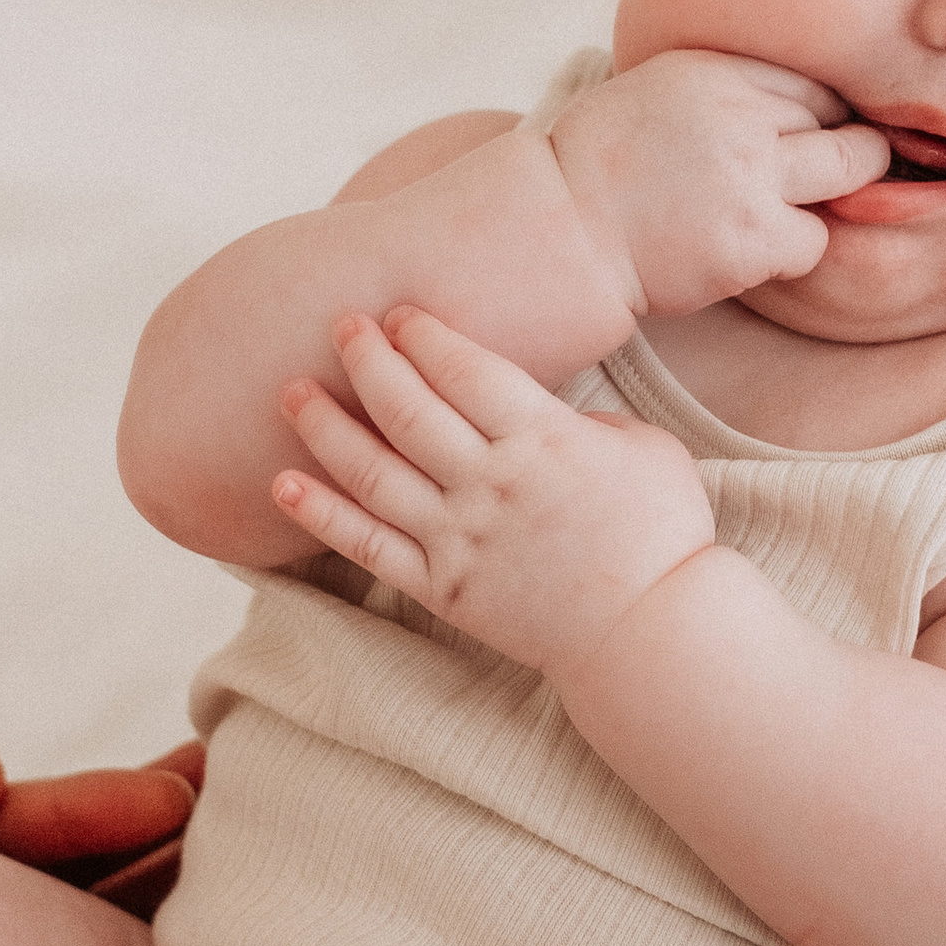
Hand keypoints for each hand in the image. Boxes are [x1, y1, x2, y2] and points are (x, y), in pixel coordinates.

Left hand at [271, 305, 717, 676]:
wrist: (650, 632)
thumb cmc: (662, 534)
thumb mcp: (646, 448)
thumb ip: (586, 420)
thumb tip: (543, 410)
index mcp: (543, 439)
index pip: (465, 371)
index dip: (425, 335)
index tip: (398, 313)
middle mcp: (491, 482)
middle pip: (409, 409)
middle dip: (369, 360)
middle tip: (340, 325)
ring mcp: (460, 537)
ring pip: (374, 471)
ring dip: (326, 427)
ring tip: (292, 391)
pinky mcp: (442, 587)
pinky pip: (368, 546)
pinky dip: (321, 514)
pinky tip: (284, 483)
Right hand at [549, 52, 885, 317]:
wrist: (557, 231)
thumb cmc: (602, 165)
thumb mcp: (658, 88)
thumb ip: (727, 87)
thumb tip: (805, 100)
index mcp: (716, 71)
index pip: (817, 87)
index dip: (822, 120)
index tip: (809, 144)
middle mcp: (740, 117)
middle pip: (844, 129)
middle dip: (850, 156)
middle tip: (826, 180)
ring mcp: (750, 179)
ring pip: (846, 179)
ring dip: (820, 203)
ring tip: (769, 217)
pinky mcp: (751, 239)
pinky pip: (813, 242)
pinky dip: (788, 251)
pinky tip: (742, 249)